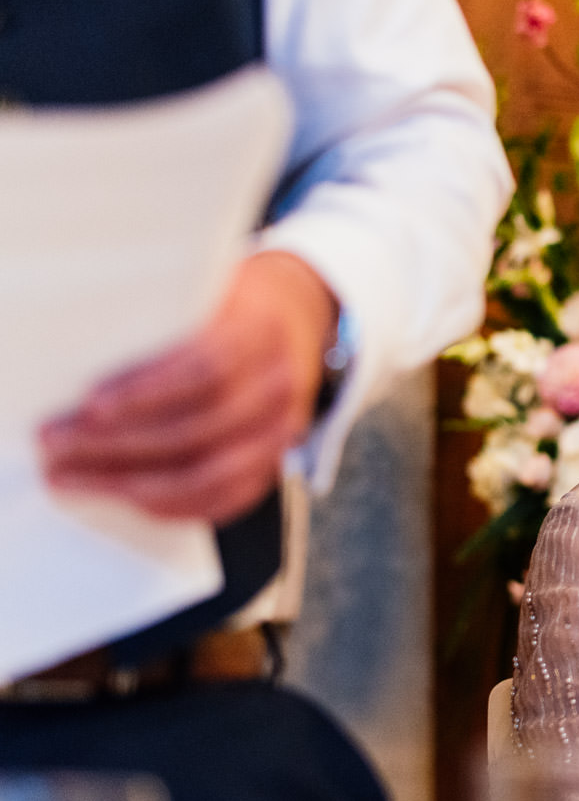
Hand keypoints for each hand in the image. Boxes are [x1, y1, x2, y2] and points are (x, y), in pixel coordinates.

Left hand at [38, 251, 338, 523]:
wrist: (297, 320)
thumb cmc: (231, 307)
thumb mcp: (206, 294)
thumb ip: (165, 323)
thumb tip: (86, 365)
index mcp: (263, 334)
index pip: (207, 369)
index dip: (147, 392)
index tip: (90, 406)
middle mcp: (281, 386)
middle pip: (201, 428)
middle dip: (121, 445)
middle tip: (59, 446)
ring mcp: (283, 430)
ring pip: (211, 473)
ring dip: (135, 484)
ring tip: (77, 478)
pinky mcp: (274, 464)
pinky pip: (224, 500)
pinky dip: (171, 506)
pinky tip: (125, 497)